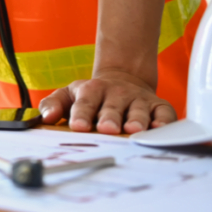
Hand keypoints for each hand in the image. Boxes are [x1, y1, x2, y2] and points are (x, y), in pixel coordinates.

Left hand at [39, 69, 176, 133]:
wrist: (122, 82)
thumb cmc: (90, 96)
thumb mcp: (67, 96)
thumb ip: (52, 105)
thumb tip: (46, 117)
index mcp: (92, 91)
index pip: (85, 103)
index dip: (81, 114)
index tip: (77, 126)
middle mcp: (117, 93)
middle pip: (112, 107)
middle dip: (110, 118)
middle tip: (107, 129)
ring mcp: (138, 99)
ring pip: (139, 110)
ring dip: (137, 120)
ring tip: (133, 130)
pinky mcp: (159, 106)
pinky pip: (165, 113)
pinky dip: (164, 121)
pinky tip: (159, 128)